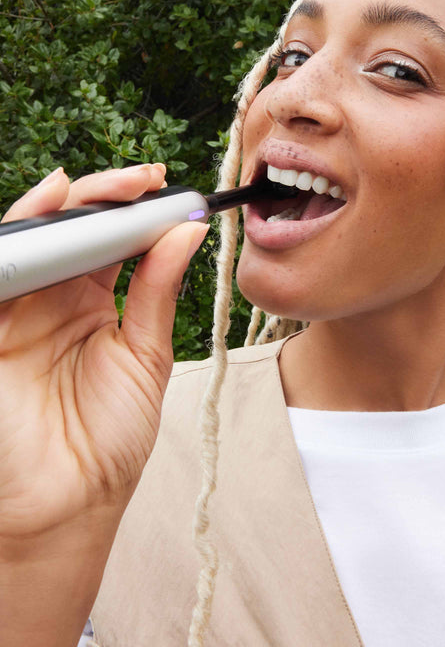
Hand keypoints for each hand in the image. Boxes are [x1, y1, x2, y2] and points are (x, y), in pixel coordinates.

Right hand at [0, 164, 207, 539]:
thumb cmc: (110, 437)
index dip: (138, 211)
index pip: (114, 239)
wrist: (69, 502)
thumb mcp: (146, 356)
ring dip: (66, 204)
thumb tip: (187, 233)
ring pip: (37, 236)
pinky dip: (22, 230)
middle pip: (76, 227)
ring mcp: (21, 307)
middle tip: (144, 180)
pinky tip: (48, 206)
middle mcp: (56, 296)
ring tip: (103, 187)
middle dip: (107, 195)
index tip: (172, 190)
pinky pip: (2, 266)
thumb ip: (156, 293)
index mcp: (96, 302)